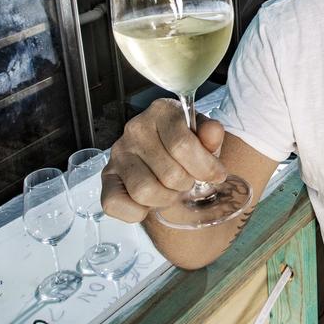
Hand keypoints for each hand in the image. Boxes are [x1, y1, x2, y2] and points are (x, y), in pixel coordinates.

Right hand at [101, 98, 226, 222]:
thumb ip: (211, 135)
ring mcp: (118, 153)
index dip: (205, 168)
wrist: (166, 159)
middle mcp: (135, 129)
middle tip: (187, 180)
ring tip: (170, 189)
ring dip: (165, 198)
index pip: (183, 145)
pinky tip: (149, 200)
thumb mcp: (205, 138)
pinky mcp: (106, 177)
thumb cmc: (186, 148)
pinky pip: (115, 204)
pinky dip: (137, 211)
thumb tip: (213, 133)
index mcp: (162, 112)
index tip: (216, 174)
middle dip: (185, 185)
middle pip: (169, 174)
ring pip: (145, 191)